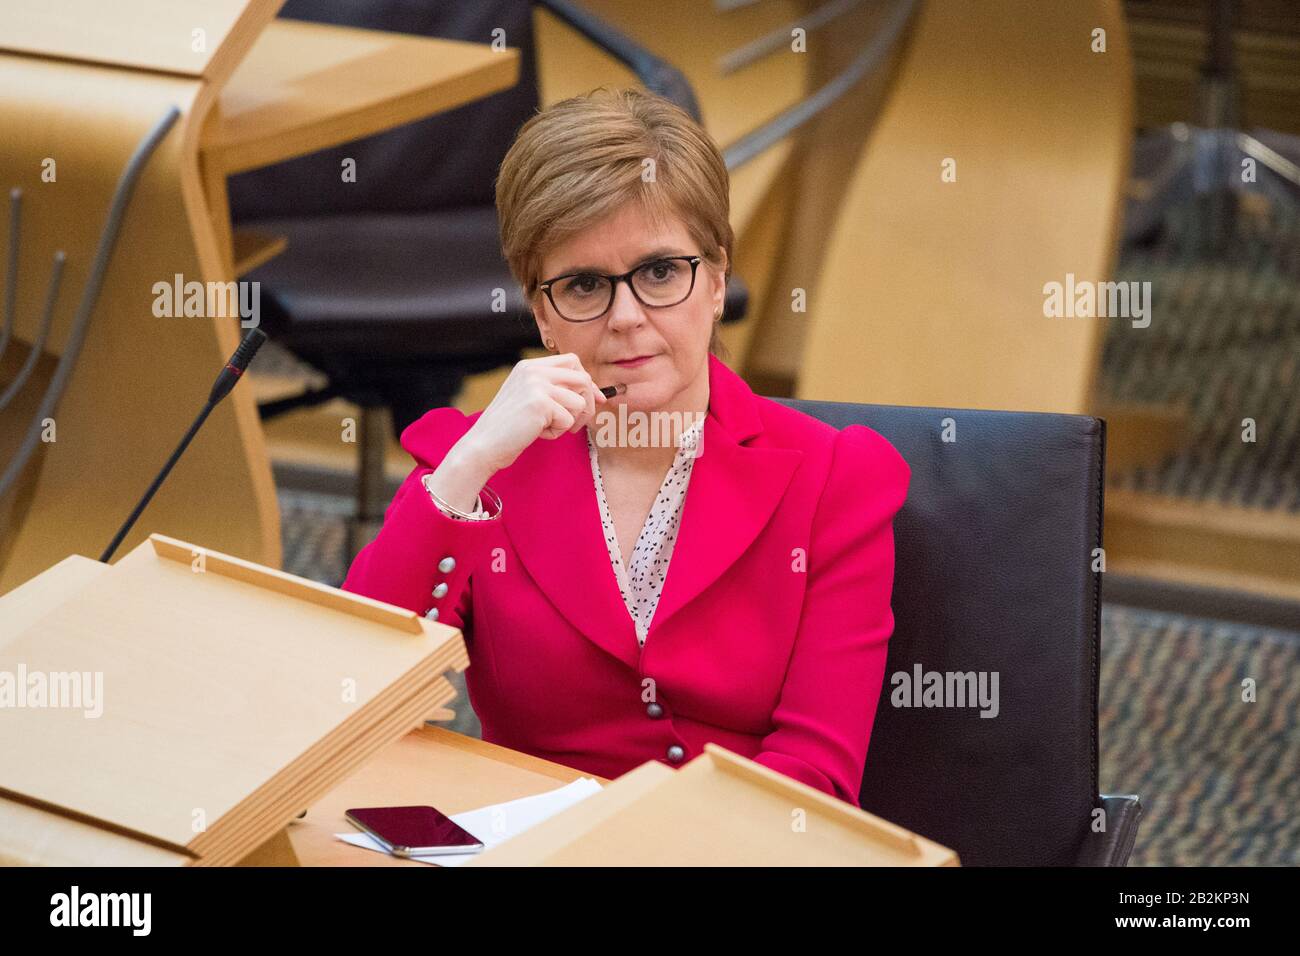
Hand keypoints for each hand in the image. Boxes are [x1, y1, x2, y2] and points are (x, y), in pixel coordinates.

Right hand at [454, 352, 607, 475]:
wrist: (484, 445)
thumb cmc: (509, 428)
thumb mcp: (530, 398)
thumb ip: (554, 389)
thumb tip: (595, 393)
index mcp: (530, 366)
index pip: (572, 361)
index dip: (587, 381)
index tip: (595, 399)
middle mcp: (533, 370)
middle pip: (582, 378)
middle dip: (587, 404)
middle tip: (575, 424)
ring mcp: (536, 385)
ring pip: (579, 402)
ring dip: (570, 422)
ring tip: (547, 428)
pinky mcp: (540, 403)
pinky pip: (568, 419)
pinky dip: (557, 432)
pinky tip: (538, 433)